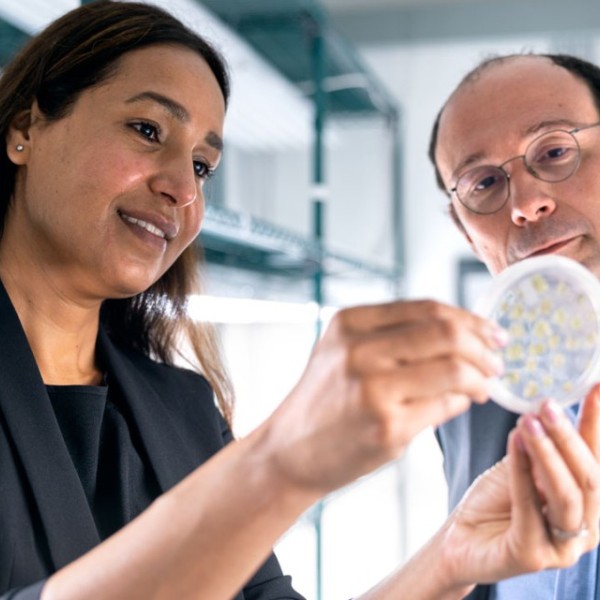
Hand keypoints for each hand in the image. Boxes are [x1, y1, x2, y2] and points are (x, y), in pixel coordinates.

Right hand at [260, 299, 505, 495]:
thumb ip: (392, 335)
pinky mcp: (387, 428)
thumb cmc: (325, 399)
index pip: (427, 308)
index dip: (470, 318)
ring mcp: (372, 389)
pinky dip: (462, 402)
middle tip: (498, 360)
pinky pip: (446, 406)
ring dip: (481, 377)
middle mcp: (359, 351)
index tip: (491, 332)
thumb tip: (464, 332)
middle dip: (484, 346)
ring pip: (455, 369)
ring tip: (486, 385)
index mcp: (349, 323)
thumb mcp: (343, 351)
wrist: (291, 450)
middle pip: (446, 333)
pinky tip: (462, 403)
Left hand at [439, 384, 599, 587]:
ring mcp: (562, 548)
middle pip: (589, 477)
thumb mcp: (521, 466)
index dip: (596, 420)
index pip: (596, 456)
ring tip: (528, 420)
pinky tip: (514, 442)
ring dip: (548, 452)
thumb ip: (540, 448)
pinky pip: (530, 508)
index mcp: (588, 505)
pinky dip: (522, 470)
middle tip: (547, 404)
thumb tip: (549, 408)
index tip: (595, 385)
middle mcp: (585, 529)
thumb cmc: (493, 502)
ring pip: (567, 494)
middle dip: (568, 436)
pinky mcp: (532, 556)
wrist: (459, 540)